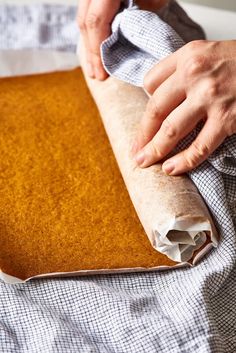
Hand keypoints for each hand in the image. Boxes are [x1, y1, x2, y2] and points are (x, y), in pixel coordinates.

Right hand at [78, 0, 167, 79]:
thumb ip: (136, 17)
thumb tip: (122, 43)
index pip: (96, 22)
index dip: (97, 50)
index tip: (103, 71)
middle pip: (86, 21)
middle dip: (91, 52)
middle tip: (97, 74)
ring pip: (84, 18)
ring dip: (89, 45)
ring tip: (94, 67)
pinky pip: (89, 14)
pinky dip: (92, 33)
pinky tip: (94, 48)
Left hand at [132, 40, 235, 174]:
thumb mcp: (208, 53)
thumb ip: (184, 71)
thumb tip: (161, 97)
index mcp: (188, 57)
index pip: (151, 82)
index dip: (146, 101)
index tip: (147, 118)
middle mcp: (195, 75)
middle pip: (155, 109)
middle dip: (142, 134)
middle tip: (135, 150)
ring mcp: (210, 98)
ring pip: (171, 130)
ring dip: (154, 150)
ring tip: (144, 162)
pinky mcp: (227, 119)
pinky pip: (199, 146)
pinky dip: (183, 161)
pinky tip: (171, 169)